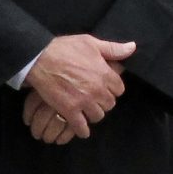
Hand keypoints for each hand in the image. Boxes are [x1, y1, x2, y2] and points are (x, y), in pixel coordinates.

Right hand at [22, 34, 136, 138]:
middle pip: (109, 104)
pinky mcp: (69, 110)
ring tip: (86, 109)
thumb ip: (113, 49)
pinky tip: (82, 128)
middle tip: (94, 98)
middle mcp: (97, 90)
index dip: (112, 88)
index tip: (105, 87)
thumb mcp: (91, 43)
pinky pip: (81, 127)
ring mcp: (84, 102)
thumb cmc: (65, 48)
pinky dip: (82, 130)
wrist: (40, 58)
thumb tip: (133, 47)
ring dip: (93, 113)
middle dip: (103, 101)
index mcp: (105, 74)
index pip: (119, 89)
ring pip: (98, 116)